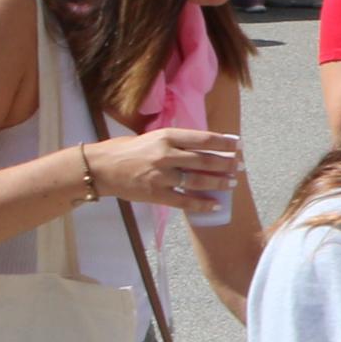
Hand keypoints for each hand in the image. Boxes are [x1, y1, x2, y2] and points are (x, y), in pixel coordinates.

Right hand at [86, 127, 243, 219]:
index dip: (224, 142)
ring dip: (219, 182)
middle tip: (240, 166)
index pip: (202, 138)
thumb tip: (205, 146)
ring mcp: (161, 176)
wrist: (100, 168)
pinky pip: (185, 200)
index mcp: (166, 136)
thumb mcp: (153, 137)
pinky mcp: (156, 194)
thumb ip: (176, 141)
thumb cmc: (127, 150)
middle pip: (204, 160)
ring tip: (232, 183)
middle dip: (226, 164)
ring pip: (198, 180)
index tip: (238, 145)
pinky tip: (215, 205)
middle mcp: (165, 155)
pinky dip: (202, 204)